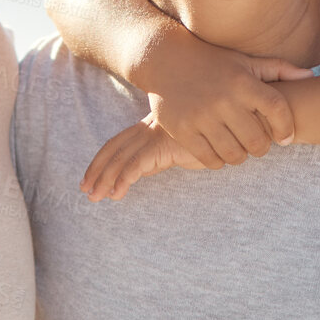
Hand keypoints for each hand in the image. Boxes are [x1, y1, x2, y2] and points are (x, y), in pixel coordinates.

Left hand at [81, 115, 206, 200]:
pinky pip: (138, 164)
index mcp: (150, 125)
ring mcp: (156, 133)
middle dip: (96, 169)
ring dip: (105, 178)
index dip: (101, 160)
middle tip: (85, 189)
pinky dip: (124, 179)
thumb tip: (139, 173)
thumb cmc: (211, 137)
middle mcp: (149, 126)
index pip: (117, 142)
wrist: (234, 124)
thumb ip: (158, 158)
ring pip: (121, 157)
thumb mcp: (178, 148)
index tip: (89, 178)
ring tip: (95, 196)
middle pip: (114, 148)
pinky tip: (116, 193)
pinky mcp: (166, 144)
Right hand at [137, 34, 312, 168]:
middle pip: (258, 141)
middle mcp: (224, 99)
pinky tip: (219, 153)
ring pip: (234, 154)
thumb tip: (311, 77)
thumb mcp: (244, 61)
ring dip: (240, 157)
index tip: (285, 138)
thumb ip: (278, 69)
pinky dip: (218, 161)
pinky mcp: (182, 129)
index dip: (286, 128)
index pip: (278, 110)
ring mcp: (202, 116)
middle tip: (256, 144)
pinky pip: (209, 158)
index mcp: (243, 82)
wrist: (165, 59)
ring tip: (238, 149)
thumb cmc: (212, 61)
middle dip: (261, 147)